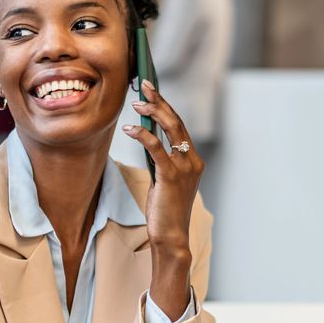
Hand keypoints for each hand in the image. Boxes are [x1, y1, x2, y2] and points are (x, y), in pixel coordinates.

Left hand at [123, 79, 202, 318]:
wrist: (171, 237)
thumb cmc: (164, 211)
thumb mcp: (164, 181)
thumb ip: (161, 161)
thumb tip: (147, 139)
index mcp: (193, 161)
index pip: (180, 127)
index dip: (166, 107)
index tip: (153, 91)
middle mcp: (192, 161)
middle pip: (177, 122)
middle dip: (160, 101)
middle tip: (144, 85)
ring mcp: (184, 168)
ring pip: (170, 130)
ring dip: (152, 112)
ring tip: (136, 102)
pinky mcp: (171, 176)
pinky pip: (156, 148)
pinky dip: (143, 135)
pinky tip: (130, 128)